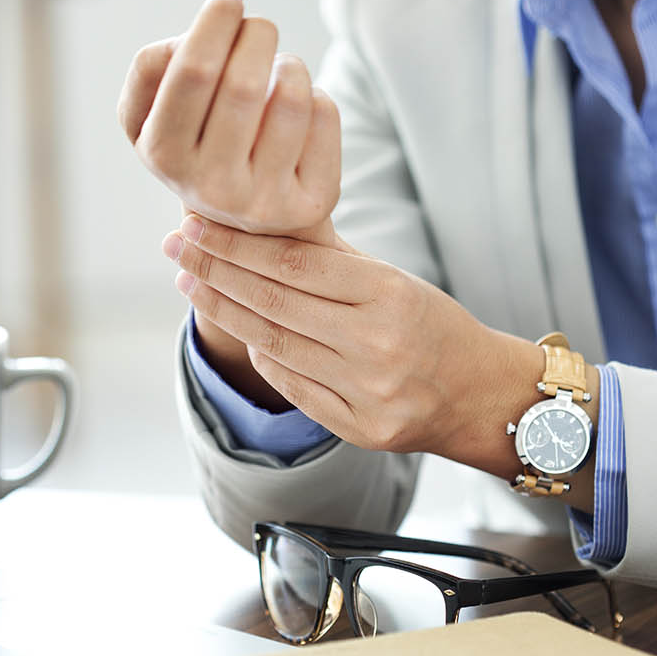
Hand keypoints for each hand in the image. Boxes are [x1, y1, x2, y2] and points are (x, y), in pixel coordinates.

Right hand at [118, 0, 340, 241]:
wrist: (246, 222)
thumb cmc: (199, 142)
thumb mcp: (156, 113)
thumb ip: (156, 68)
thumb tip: (205, 33)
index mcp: (162, 154)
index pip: (192, 72)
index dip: (214, 24)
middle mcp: (210, 187)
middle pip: (244, 83)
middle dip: (256, 34)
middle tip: (258, 27)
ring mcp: (263, 202)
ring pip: (292, 97)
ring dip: (289, 63)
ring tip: (280, 69)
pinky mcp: (310, 204)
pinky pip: (324, 116)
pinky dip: (315, 93)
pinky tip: (299, 110)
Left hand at [162, 214, 576, 488]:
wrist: (480, 396)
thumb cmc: (432, 327)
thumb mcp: (395, 281)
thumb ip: (332, 261)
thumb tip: (258, 228)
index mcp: (390, 296)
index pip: (295, 264)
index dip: (237, 245)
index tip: (196, 226)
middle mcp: (377, 345)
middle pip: (276, 304)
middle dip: (216, 272)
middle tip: (175, 248)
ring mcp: (368, 392)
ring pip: (277, 346)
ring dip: (226, 313)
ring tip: (191, 284)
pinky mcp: (359, 428)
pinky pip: (292, 387)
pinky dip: (261, 355)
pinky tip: (237, 328)